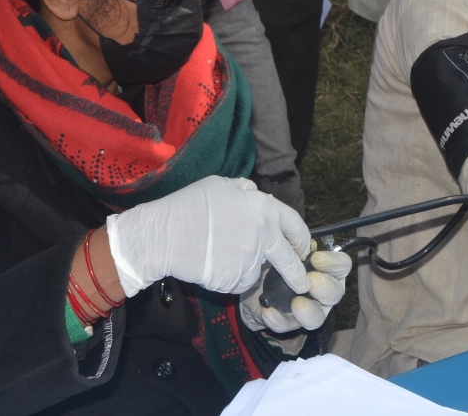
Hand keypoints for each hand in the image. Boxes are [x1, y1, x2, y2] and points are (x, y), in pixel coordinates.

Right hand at [106, 175, 309, 297]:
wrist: (164, 235)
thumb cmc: (189, 206)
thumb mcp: (221, 185)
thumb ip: (245, 191)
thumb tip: (254, 193)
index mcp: (264, 208)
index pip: (295, 226)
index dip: (301, 239)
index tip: (304, 250)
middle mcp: (264, 234)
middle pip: (288, 260)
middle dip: (296, 275)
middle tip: (301, 283)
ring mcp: (251, 259)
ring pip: (258, 270)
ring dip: (247, 268)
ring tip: (220, 254)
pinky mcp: (237, 279)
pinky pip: (240, 282)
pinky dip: (231, 279)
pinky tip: (213, 265)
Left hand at [239, 244, 351, 333]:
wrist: (252, 280)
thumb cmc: (277, 259)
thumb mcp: (285, 248)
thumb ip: (298, 247)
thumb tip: (307, 245)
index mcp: (328, 270)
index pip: (342, 266)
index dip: (333, 263)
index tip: (316, 258)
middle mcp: (324, 292)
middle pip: (335, 293)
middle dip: (324, 287)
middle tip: (310, 281)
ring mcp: (309, 311)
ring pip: (317, 318)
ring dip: (308, 311)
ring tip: (296, 303)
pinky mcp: (290, 324)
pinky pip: (287, 325)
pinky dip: (278, 319)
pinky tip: (268, 311)